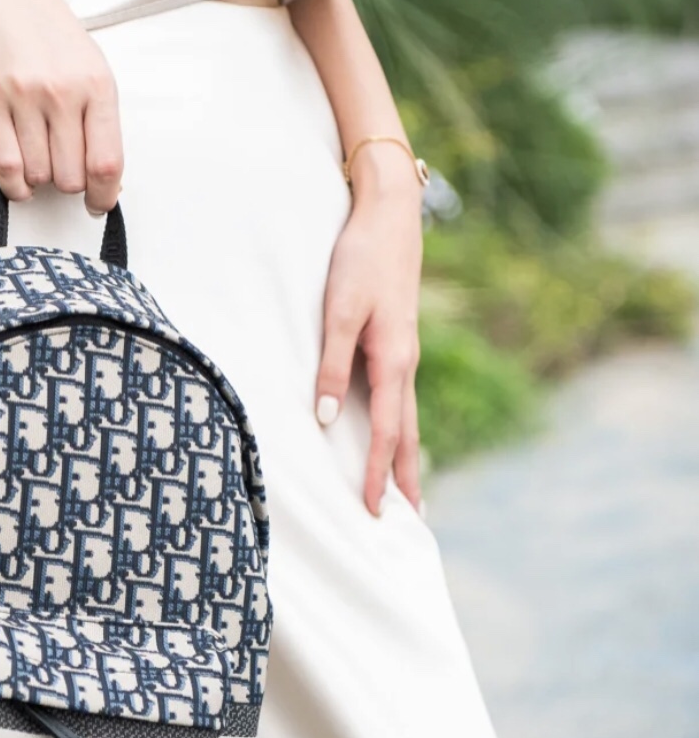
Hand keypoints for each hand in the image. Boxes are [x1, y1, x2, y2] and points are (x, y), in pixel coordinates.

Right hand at [0, 0, 123, 213]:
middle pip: (71, 177)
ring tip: (41, 161)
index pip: (106, 162)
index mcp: (97, 85)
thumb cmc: (52, 37)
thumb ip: (101, 121)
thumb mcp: (93, 68)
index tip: (99, 204)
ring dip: (41, 180)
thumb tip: (107, 182)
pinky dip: (15, 186)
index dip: (105, 195)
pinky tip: (21, 182)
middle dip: (70, 185)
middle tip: (65, 172)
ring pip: (38, 175)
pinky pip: (5, 166)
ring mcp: (23, 97)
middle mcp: (62, 93)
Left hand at [315, 147, 423, 515]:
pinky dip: (399, 426)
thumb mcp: (339, 310)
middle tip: (412, 523)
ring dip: (407, 457)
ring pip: (407, 417)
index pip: (388, 435)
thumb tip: (326, 419)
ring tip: (408, 492)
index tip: (375, 513)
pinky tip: (392, 434)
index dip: (380, 476)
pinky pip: (398, 397)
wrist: (389, 215)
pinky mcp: (396, 341)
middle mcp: (404, 364)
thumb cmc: (361, 259)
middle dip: (408, 480)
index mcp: (393, 362)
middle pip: (408, 436)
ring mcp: (403, 353)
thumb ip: (332, 365)